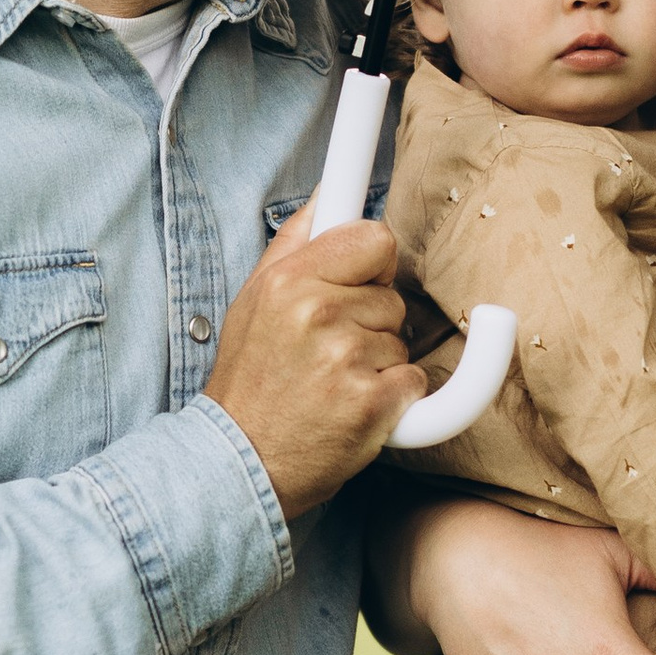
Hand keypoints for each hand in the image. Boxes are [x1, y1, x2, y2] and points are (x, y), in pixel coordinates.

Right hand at [205, 207, 423, 520]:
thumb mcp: (253, 301)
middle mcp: (318, 313)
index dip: (374, 260)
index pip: (373, 238)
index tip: (377, 264)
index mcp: (289, 282)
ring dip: (379, 362)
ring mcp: (347, 359)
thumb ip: (294, 244)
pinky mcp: (373, 403)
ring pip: (401, 339)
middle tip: (327, 351)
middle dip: (370, 322)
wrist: (242, 462)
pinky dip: (394, 398)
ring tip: (332, 383)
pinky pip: (413, 380)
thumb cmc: (250, 381)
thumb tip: (330, 192)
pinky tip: (353, 407)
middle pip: (391, 296)